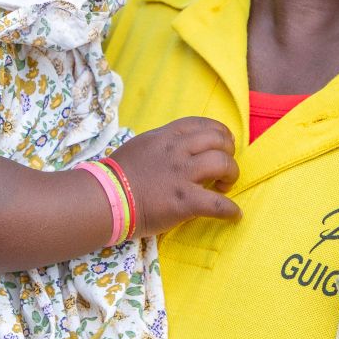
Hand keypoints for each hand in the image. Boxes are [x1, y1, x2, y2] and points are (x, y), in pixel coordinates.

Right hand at [107, 117, 240, 236]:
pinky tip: (234, 215)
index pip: (202, 124)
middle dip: (229, 153)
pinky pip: (218, 204)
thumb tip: (179, 149)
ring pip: (223, 164)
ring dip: (232, 175)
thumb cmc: (117, 175)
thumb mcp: (141, 145)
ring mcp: (182, 175)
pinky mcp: (184, 201)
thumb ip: (163, 144)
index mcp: (166, 136)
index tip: (224, 143)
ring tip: (225, 186)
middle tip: (226, 167)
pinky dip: (230, 210)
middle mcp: (177, 150)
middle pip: (219, 141)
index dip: (220, 132)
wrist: (104, 198)